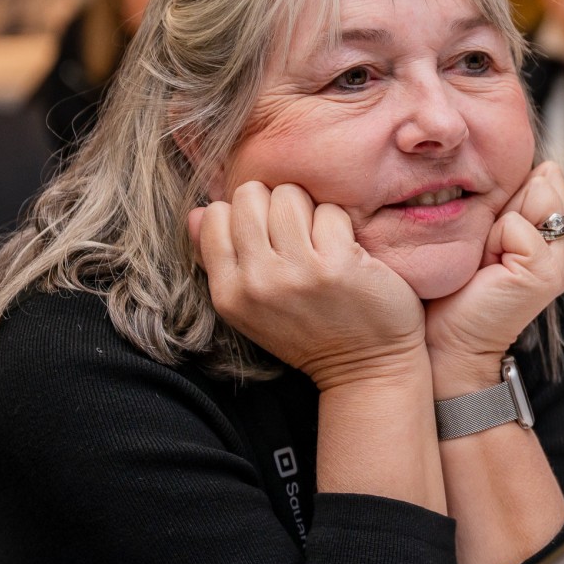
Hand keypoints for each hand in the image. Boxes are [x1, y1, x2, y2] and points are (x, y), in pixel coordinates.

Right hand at [189, 181, 426, 390]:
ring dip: (307, 208)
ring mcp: (298, 272)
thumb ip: (219, 260)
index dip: (244, 214)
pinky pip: (329, 210)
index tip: (266, 233)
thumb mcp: (250, 308)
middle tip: (295, 231)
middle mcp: (257, 282)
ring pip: (288, 195)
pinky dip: (339, 223)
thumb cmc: (308, 331)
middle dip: (274, 203)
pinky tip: (344, 249)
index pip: (215, 216)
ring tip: (318, 237)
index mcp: (228, 293)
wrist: (365, 368)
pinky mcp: (338, 263)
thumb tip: (198, 211)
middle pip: (250, 196)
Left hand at [424, 162, 563, 393]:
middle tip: (487, 248)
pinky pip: (519, 225)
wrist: (445, 342)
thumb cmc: (456, 286)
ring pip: (536, 196)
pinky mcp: (545, 273)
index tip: (489, 234)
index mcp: (555, 235)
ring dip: (499, 221)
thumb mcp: (488, 230)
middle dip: (506, 204)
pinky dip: (495, 239)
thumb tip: (544, 165)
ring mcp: (561, 261)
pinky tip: (488, 268)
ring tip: (487, 257)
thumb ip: (515, 199)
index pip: (546, 176)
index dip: (509, 193)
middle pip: (543, 181)